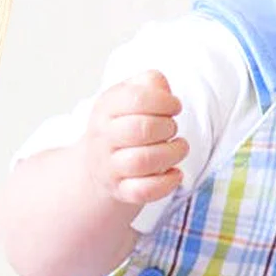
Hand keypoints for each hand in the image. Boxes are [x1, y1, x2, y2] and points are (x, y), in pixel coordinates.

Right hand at [81, 70, 189, 206]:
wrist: (97, 164)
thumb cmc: (122, 124)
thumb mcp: (128, 95)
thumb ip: (148, 83)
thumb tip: (163, 89)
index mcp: (106, 107)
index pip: (136, 98)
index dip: (164, 101)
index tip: (174, 107)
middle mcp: (103, 137)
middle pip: (140, 129)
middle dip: (167, 127)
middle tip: (172, 129)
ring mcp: (109, 166)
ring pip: (142, 161)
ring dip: (171, 154)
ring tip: (178, 148)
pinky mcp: (120, 190)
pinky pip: (143, 191)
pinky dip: (166, 183)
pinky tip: (175, 172)